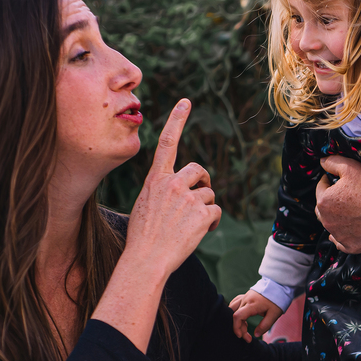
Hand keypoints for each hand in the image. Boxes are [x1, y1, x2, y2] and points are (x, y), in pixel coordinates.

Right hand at [123, 100, 221, 276]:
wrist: (146, 259)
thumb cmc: (143, 237)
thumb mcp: (145, 205)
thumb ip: (161, 192)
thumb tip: (179, 194)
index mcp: (155, 179)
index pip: (167, 143)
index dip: (177, 120)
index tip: (186, 102)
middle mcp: (172, 183)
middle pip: (198, 170)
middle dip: (204, 181)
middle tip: (200, 197)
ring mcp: (188, 197)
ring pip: (209, 193)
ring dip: (206, 207)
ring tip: (192, 225)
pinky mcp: (202, 213)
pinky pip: (216, 210)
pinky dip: (212, 222)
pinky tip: (201, 232)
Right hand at [228, 290, 283, 342]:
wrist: (278, 286)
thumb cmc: (277, 301)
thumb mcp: (274, 315)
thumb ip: (265, 326)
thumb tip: (256, 335)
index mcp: (252, 305)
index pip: (238, 316)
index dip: (237, 328)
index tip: (241, 336)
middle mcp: (245, 300)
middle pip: (235, 315)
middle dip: (239, 328)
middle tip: (248, 337)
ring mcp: (244, 297)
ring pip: (232, 309)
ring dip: (236, 320)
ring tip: (245, 327)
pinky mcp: (244, 296)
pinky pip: (235, 304)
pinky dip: (235, 312)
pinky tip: (241, 318)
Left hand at [314, 156, 360, 253]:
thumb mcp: (350, 167)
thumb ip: (331, 162)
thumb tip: (322, 162)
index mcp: (323, 201)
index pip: (321, 188)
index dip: (329, 181)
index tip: (339, 180)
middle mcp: (327, 221)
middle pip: (322, 209)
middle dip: (330, 201)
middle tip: (344, 196)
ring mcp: (338, 235)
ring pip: (331, 225)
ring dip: (336, 218)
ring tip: (350, 211)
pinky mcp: (349, 246)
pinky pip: (340, 241)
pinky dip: (343, 235)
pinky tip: (350, 228)